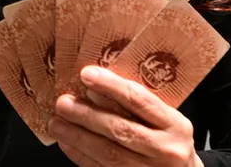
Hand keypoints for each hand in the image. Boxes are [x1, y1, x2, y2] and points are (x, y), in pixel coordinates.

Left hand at [48, 66, 202, 166]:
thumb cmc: (169, 140)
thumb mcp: (163, 119)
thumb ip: (134, 104)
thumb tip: (92, 88)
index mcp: (175, 125)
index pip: (139, 100)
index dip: (110, 86)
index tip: (86, 73)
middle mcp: (166, 150)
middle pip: (121, 129)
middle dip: (87, 115)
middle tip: (62, 102)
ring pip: (109, 154)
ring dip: (78, 137)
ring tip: (56, 124)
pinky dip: (82, 156)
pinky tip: (66, 144)